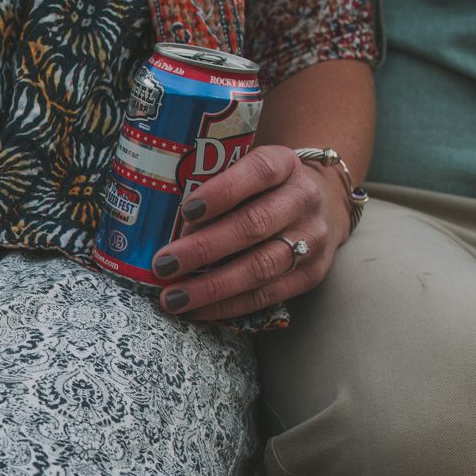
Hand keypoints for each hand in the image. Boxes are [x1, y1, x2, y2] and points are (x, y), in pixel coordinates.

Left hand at [149, 144, 352, 320]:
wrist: (322, 205)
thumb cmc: (262, 188)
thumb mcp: (245, 171)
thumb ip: (210, 186)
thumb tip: (153, 219)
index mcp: (284, 165)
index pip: (257, 172)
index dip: (222, 191)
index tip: (185, 211)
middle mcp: (303, 199)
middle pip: (253, 225)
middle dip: (204, 249)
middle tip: (163, 264)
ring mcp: (312, 239)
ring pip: (260, 267)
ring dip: (211, 287)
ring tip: (172, 297)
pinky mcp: (311, 275)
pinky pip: (266, 296)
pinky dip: (227, 306)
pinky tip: (195, 310)